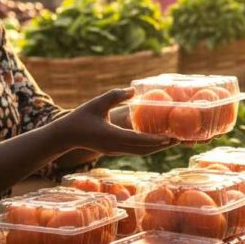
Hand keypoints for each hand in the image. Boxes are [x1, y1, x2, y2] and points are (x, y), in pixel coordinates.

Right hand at [60, 88, 176, 155]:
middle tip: (178, 140)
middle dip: (161, 146)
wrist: (66, 136)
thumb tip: (133, 90)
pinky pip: (135, 152)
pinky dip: (147, 148)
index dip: (154, 140)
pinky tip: (156, 142)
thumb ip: (115, 96)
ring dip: (156, 149)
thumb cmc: (80, 117)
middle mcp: (116, 147)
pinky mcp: (114, 152)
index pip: (137, 140)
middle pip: (143, 150)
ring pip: (140, 153)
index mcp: (112, 136)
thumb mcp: (97, 102)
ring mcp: (115, 152)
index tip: (169, 138)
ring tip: (172, 142)